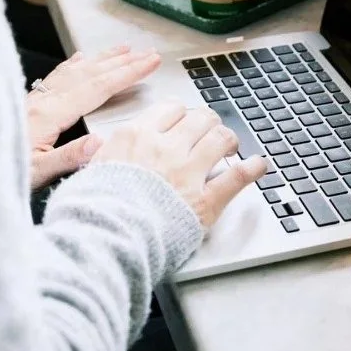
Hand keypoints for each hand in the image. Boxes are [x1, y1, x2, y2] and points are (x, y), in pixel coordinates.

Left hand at [27, 45, 160, 189]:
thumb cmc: (0, 172)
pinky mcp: (29, 105)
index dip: (128, 73)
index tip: (150, 63)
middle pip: (91, 74)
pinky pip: (58, 75)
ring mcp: (36, 100)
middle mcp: (43, 101)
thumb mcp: (36, 174)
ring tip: (123, 49)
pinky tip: (80, 59)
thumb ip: (69, 158)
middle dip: (123, 62)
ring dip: (103, 59)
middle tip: (148, 53)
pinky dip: (74, 64)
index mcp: (50, 115)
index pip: (98, 87)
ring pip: (75, 71)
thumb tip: (101, 143)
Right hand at [91, 101, 266, 229]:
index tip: (184, 122)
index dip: (182, 115)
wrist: (103, 241)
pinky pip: (237, 177)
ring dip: (229, 140)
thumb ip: (107, 154)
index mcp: (136, 137)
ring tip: (231, 146)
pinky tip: (258, 165)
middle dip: (208, 123)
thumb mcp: (91, 171)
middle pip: (200, 118)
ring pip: (221, 139)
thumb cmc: (92, 212)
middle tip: (210, 132)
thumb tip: (107, 146)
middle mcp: (165, 148)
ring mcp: (188, 172)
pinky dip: (252, 169)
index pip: (171, 109)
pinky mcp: (205, 201)